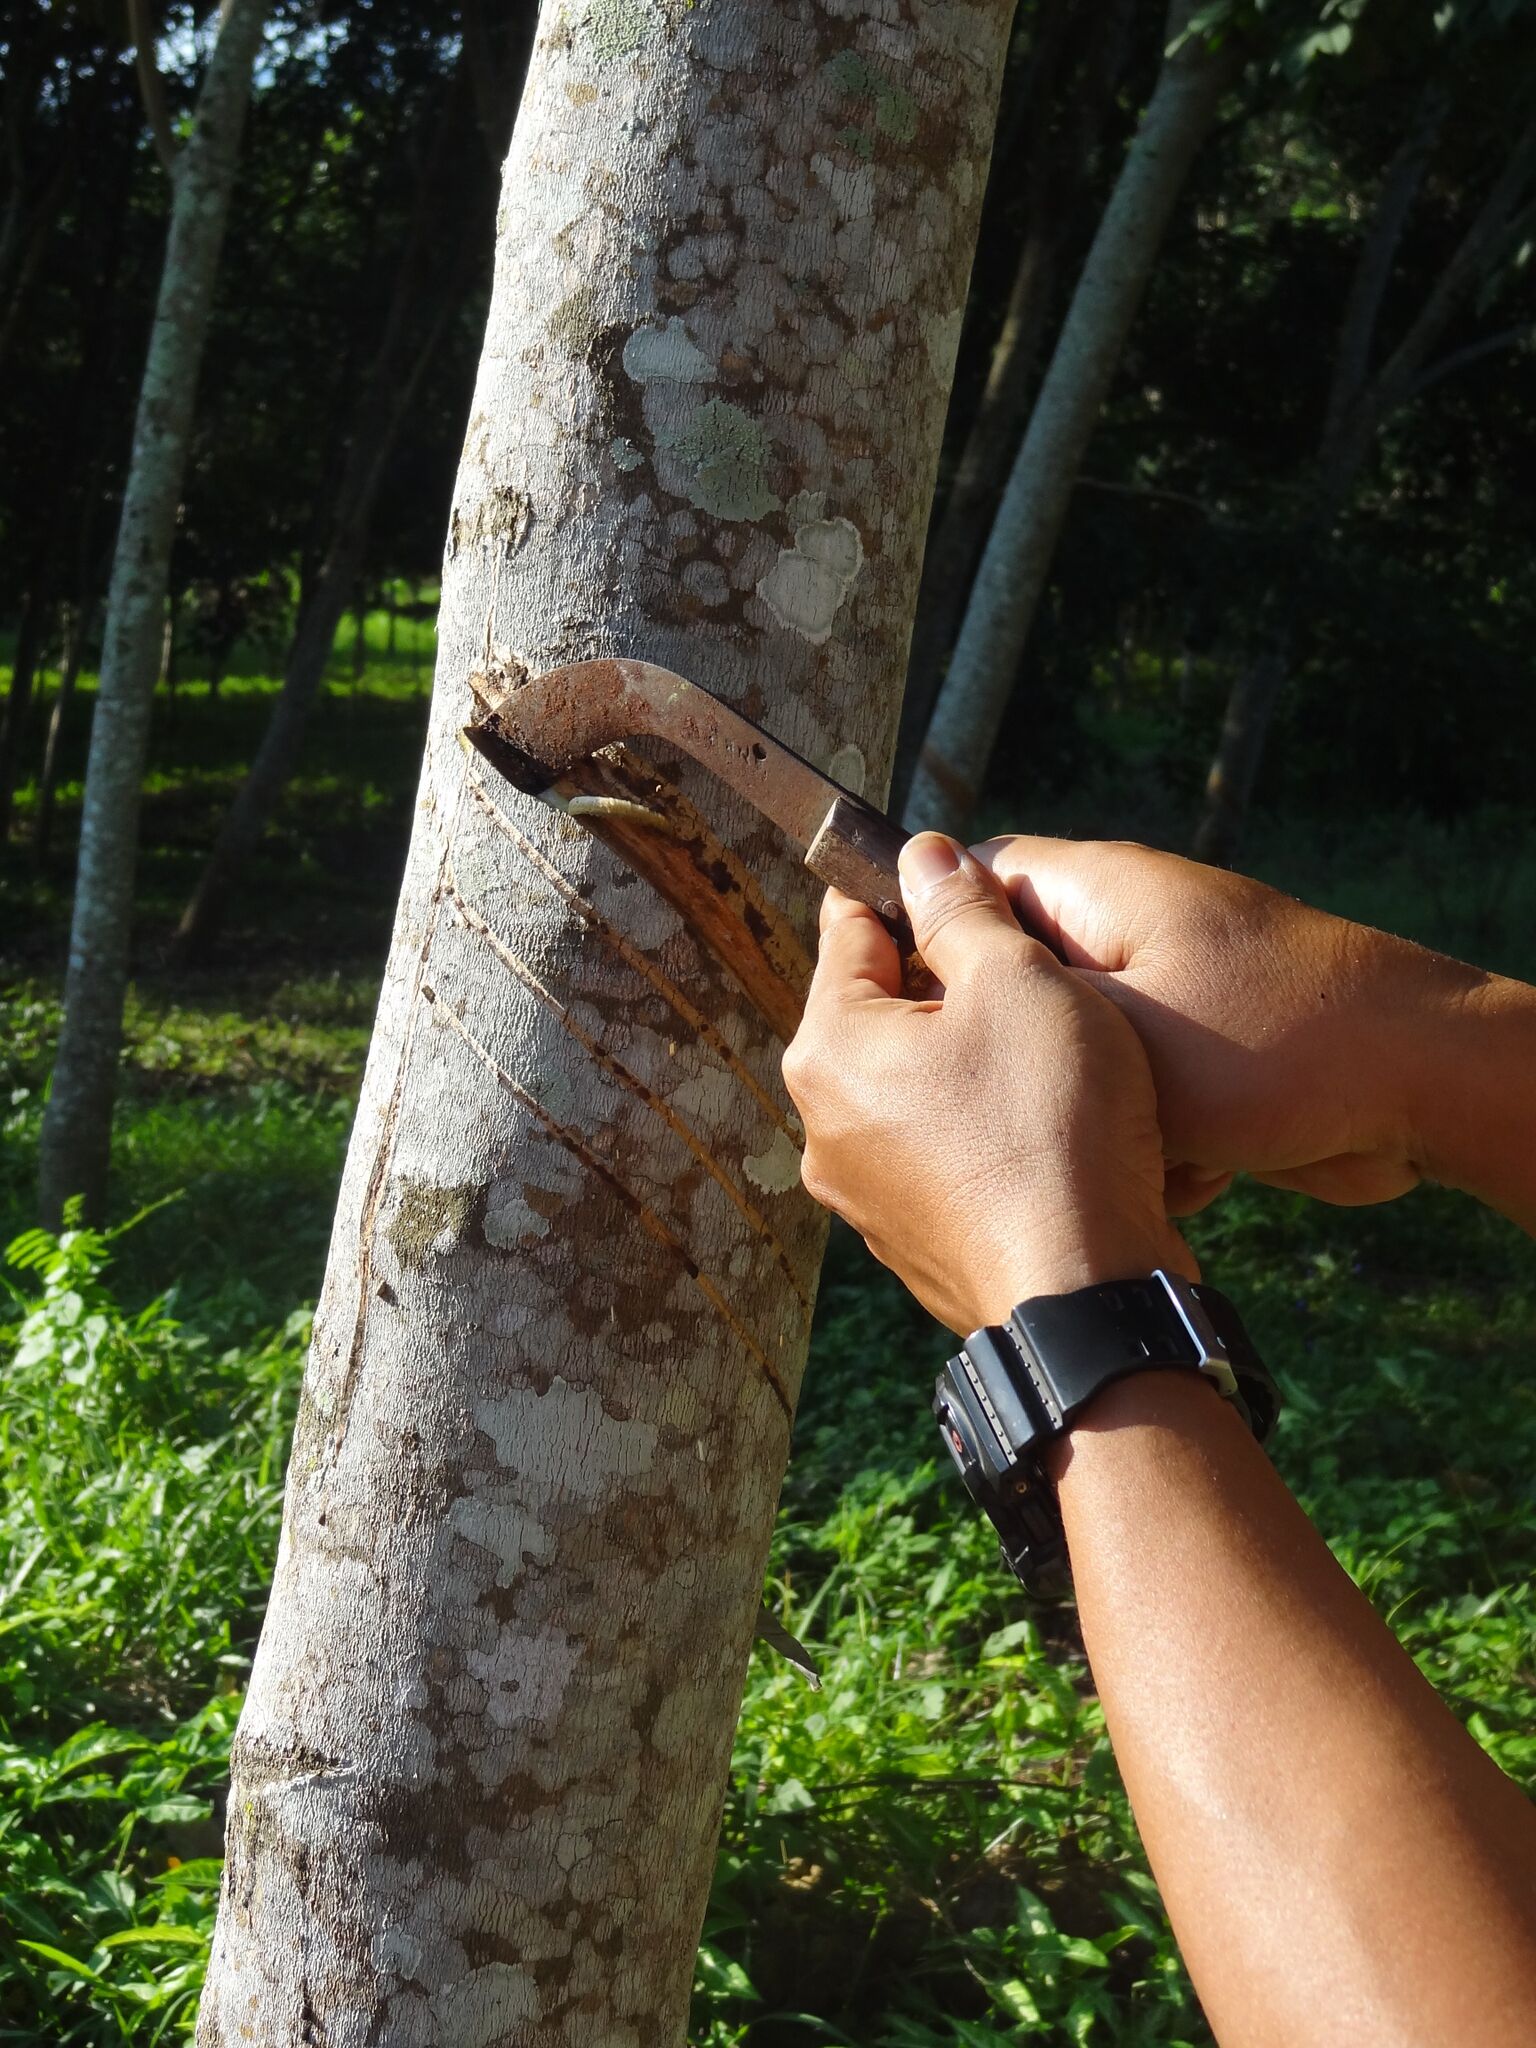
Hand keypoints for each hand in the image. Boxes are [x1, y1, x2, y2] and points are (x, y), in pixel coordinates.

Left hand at [781, 833, 1193, 1334]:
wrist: (1082, 1294)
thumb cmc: (1052, 1128)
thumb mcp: (1019, 982)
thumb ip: (963, 910)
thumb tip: (922, 855)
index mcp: (829, 1047)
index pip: (849, 930)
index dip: (909, 895)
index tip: (957, 884)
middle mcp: (823, 1123)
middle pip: (878, 1013)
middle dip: (944, 986)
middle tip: (1026, 981)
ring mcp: (860, 1192)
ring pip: (910, 1086)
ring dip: (963, 1062)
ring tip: (1043, 1060)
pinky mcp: (907, 1241)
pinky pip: (936, 1154)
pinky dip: (976, 1131)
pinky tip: (1038, 1131)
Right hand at [973, 835, 1492, 1213]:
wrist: (1424, 1088)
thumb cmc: (1270, 1043)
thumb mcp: (1112, 1023)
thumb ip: (1009, 993)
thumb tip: (921, 961)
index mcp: (1096, 890)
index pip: (971, 879)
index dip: (925, 939)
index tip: (899, 1019)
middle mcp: (1128, 932)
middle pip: (1019, 985)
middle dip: (1016, 1059)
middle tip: (1008, 1115)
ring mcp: (1172, 996)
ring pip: (1075, 1061)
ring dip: (1087, 1117)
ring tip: (1112, 1152)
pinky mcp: (1207, 1061)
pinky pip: (1135, 1103)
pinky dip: (1145, 1145)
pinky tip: (1173, 1179)